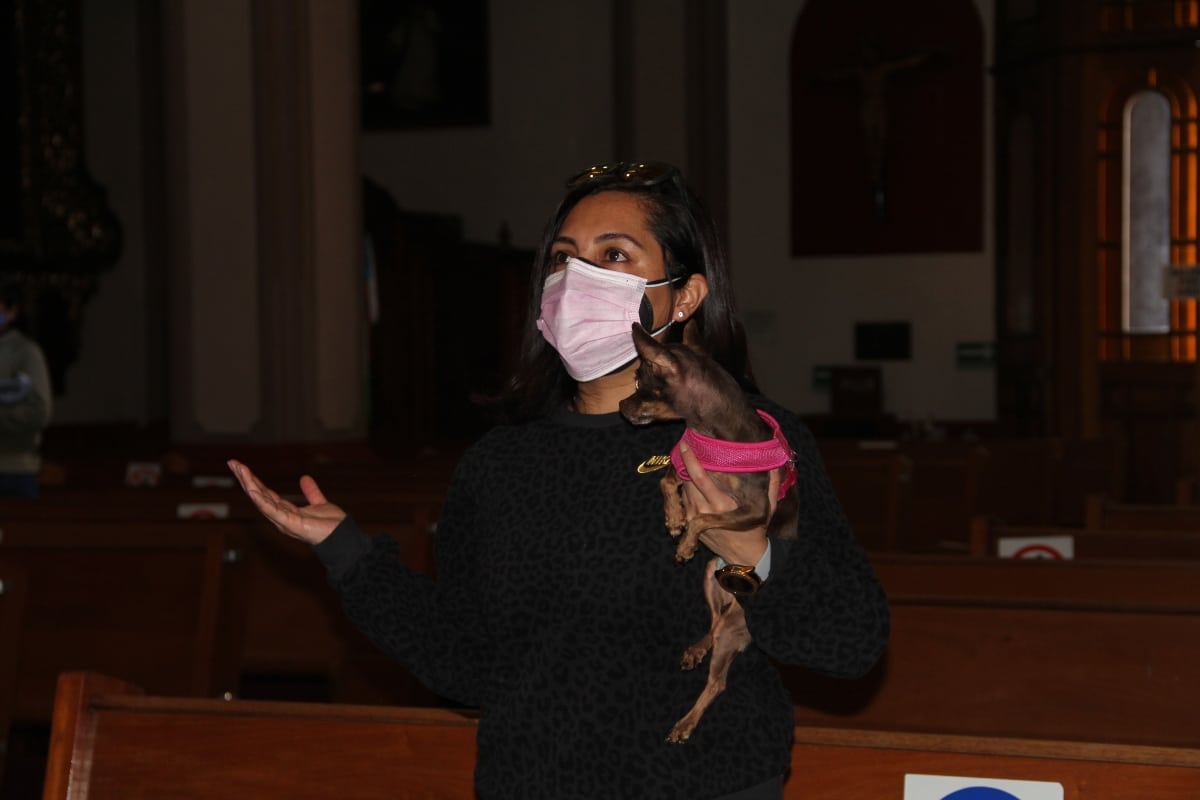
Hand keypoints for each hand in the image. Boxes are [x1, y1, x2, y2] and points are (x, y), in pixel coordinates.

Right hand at [227, 459, 345, 544]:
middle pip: (258, 495)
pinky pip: (273, 511)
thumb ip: (311, 492)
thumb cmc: (331, 525)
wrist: (343, 536)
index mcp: (285, 511)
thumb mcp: (319, 503)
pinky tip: (253, 491)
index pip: (265, 493)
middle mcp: (280, 516)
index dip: (253, 480)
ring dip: (250, 485)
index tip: (242, 467)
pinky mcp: (290, 524)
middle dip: (245, 479)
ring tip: (240, 471)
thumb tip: (304, 478)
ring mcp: (284, 521)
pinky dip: (262, 501)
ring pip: (262, 501)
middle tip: (233, 463)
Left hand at [676, 441, 777, 565]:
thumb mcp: (767, 507)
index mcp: (722, 504)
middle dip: (684, 462)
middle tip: (686, 445)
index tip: (685, 444)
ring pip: (683, 487)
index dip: (690, 460)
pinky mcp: (689, 521)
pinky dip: (686, 486)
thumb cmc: (755, 529)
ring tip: (688, 458)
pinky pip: (683, 498)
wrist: (743, 555)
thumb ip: (770, 484)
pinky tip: (691, 478)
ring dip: (684, 473)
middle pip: (687, 479)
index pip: (699, 477)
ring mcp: (694, 516)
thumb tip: (773, 463)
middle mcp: (704, 509)